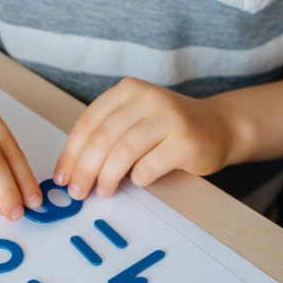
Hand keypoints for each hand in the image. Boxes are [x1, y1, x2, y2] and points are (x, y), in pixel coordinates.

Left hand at [53, 78, 239, 199]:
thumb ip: (107, 135)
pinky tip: (137, 182)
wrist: (220, 126)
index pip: (88, 123)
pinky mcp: (186, 141)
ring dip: (108, 177)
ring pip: (123, 152)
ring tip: (104, 191)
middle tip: (78, 192)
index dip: (71, 153)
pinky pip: (150, 166)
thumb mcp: (135, 119)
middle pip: (102, 139)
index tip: (63, 176)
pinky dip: (138, 179)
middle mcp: (148, 98)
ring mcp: (169, 118)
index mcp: (128, 90)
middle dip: (85, 170)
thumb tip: (73, 170)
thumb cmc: (170, 128)